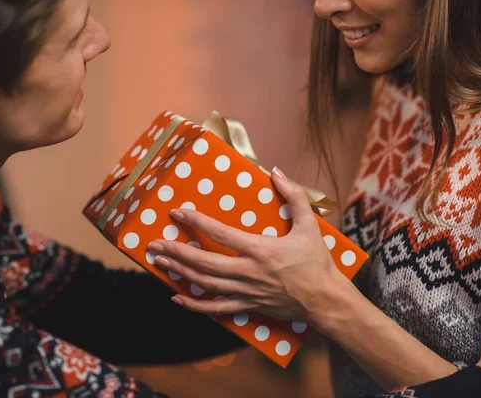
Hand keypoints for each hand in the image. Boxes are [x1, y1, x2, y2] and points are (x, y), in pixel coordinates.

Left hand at [146, 167, 351, 321]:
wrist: (325, 300)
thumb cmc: (317, 262)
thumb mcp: (309, 225)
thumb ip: (294, 196)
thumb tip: (276, 172)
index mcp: (260, 250)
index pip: (220, 233)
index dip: (196, 221)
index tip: (178, 212)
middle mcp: (248, 272)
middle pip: (203, 262)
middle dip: (176, 251)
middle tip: (155, 244)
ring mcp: (245, 292)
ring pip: (204, 284)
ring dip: (179, 272)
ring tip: (159, 262)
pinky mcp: (247, 306)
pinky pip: (216, 309)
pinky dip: (194, 306)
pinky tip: (177, 298)